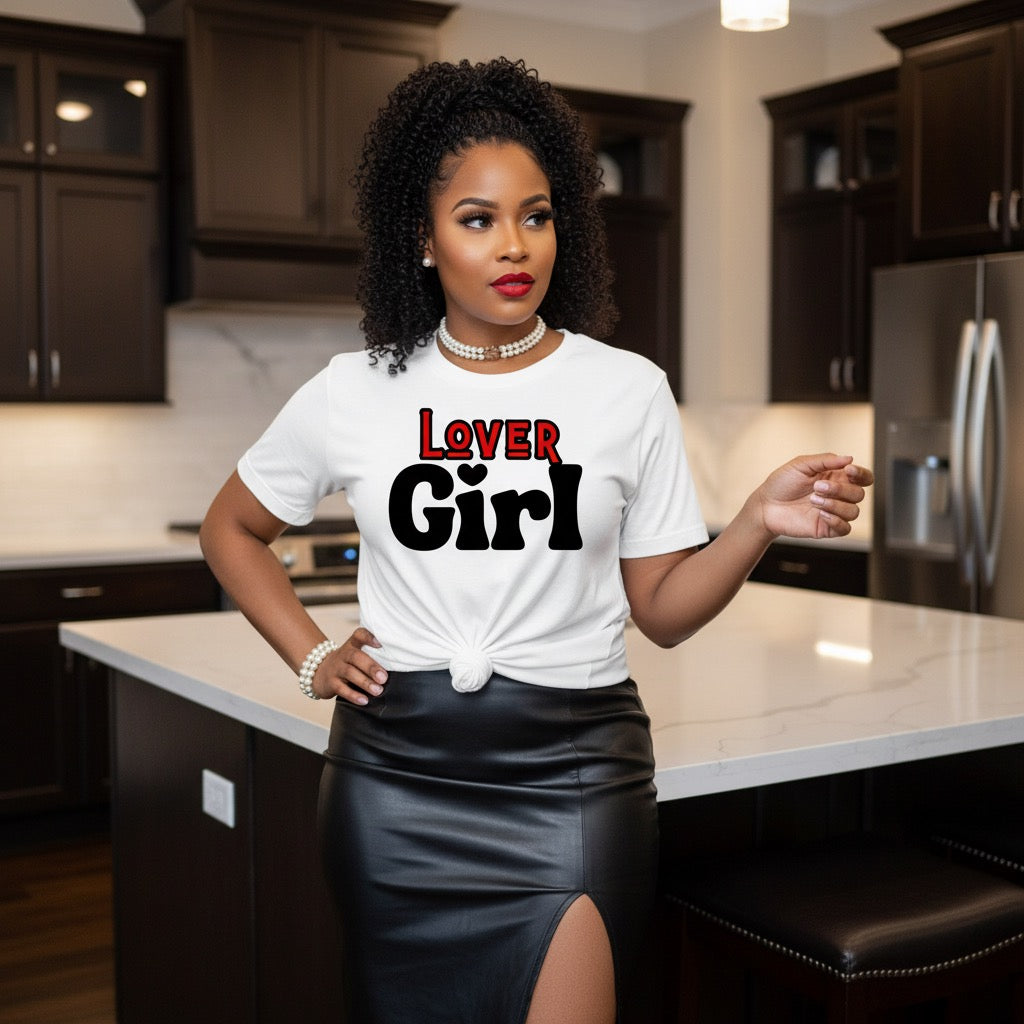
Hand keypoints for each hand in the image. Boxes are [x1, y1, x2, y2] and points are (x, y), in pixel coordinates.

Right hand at [313, 627, 387, 704]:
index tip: (380, 644)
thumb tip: (398, 665)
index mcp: (352, 645)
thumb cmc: (347, 663)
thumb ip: (372, 656)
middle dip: (371, 667)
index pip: (359, 635)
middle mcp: (343, 654)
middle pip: (356, 656)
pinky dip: (353, 695)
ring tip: (378, 691)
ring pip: (349, 673)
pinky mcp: (330, 683)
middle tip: (384, 678)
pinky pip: (341, 689)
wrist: (319, 671)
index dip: (369, 637)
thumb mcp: (356, 654)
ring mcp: (336, 668)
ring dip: (365, 682)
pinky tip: (364, 700)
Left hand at [756, 453, 873, 540]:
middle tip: (817, 487)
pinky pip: (845, 528)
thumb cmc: (781, 483)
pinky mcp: (827, 528)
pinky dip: (836, 521)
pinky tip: (821, 514)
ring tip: (813, 501)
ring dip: (835, 505)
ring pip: (854, 512)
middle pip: (859, 494)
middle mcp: (838, 495)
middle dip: (840, 490)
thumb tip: (849, 458)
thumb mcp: (801, 465)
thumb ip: (825, 460)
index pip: (863, 477)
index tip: (848, 470)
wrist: (766, 506)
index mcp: (836, 477)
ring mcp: (833, 512)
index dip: (861, 474)